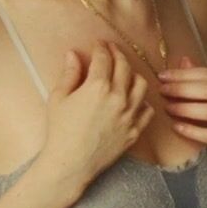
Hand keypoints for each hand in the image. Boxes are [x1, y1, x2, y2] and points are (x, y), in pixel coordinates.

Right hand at [40, 42, 153, 184]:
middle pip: (125, 67)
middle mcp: (119, 97)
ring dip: (133, 75)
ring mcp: (130, 114)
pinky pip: (147, 110)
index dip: (102, 47)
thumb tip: (73, 54)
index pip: (104, 58)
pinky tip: (134, 99)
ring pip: (142, 85)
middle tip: (112, 51)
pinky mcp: (136, 130)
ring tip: (125, 73)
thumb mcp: (59, 98)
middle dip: (118, 54)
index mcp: (98, 87)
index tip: (99, 43)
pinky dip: (142, 101)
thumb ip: (69, 74)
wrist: (70, 163)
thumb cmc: (60, 131)